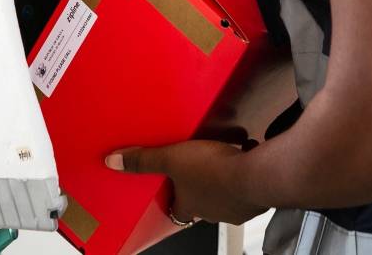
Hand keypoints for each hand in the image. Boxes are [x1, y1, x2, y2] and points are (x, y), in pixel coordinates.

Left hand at [105, 139, 268, 225]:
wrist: (256, 174)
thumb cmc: (215, 171)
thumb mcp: (171, 159)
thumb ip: (144, 160)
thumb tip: (114, 162)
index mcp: (190, 205)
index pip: (177, 210)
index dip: (173, 202)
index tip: (171, 193)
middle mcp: (213, 211)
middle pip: (202, 204)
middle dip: (200, 189)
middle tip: (199, 170)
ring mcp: (235, 207)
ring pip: (224, 196)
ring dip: (223, 182)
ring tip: (222, 161)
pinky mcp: (255, 197)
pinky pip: (246, 187)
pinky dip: (243, 176)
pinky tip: (243, 159)